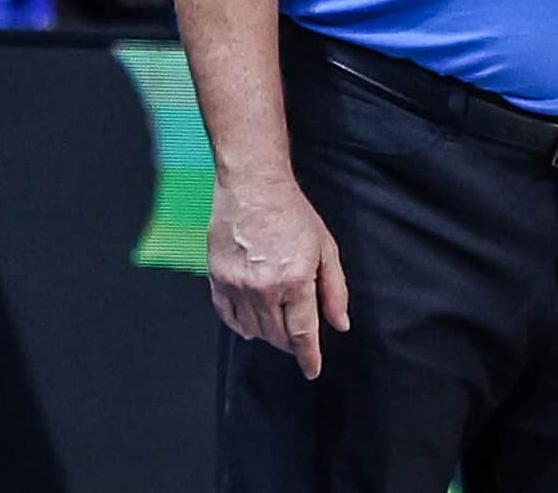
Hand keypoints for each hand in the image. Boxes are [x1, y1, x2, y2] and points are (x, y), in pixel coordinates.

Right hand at [208, 172, 349, 380]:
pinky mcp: (217, 279)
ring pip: (254, 329)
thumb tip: (339, 324)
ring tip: (279, 328)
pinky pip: (228, 316)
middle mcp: (263, 288)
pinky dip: (240, 326)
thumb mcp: (325, 248)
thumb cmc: (292, 212)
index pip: (302, 334)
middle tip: (299, 340)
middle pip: (278, 335)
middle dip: (291, 344)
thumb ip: (334, 290)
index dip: (309, 357)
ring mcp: (237, 285)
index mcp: (294, 280)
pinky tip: (250, 325)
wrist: (252, 186)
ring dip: (269, 335)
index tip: (312, 370)